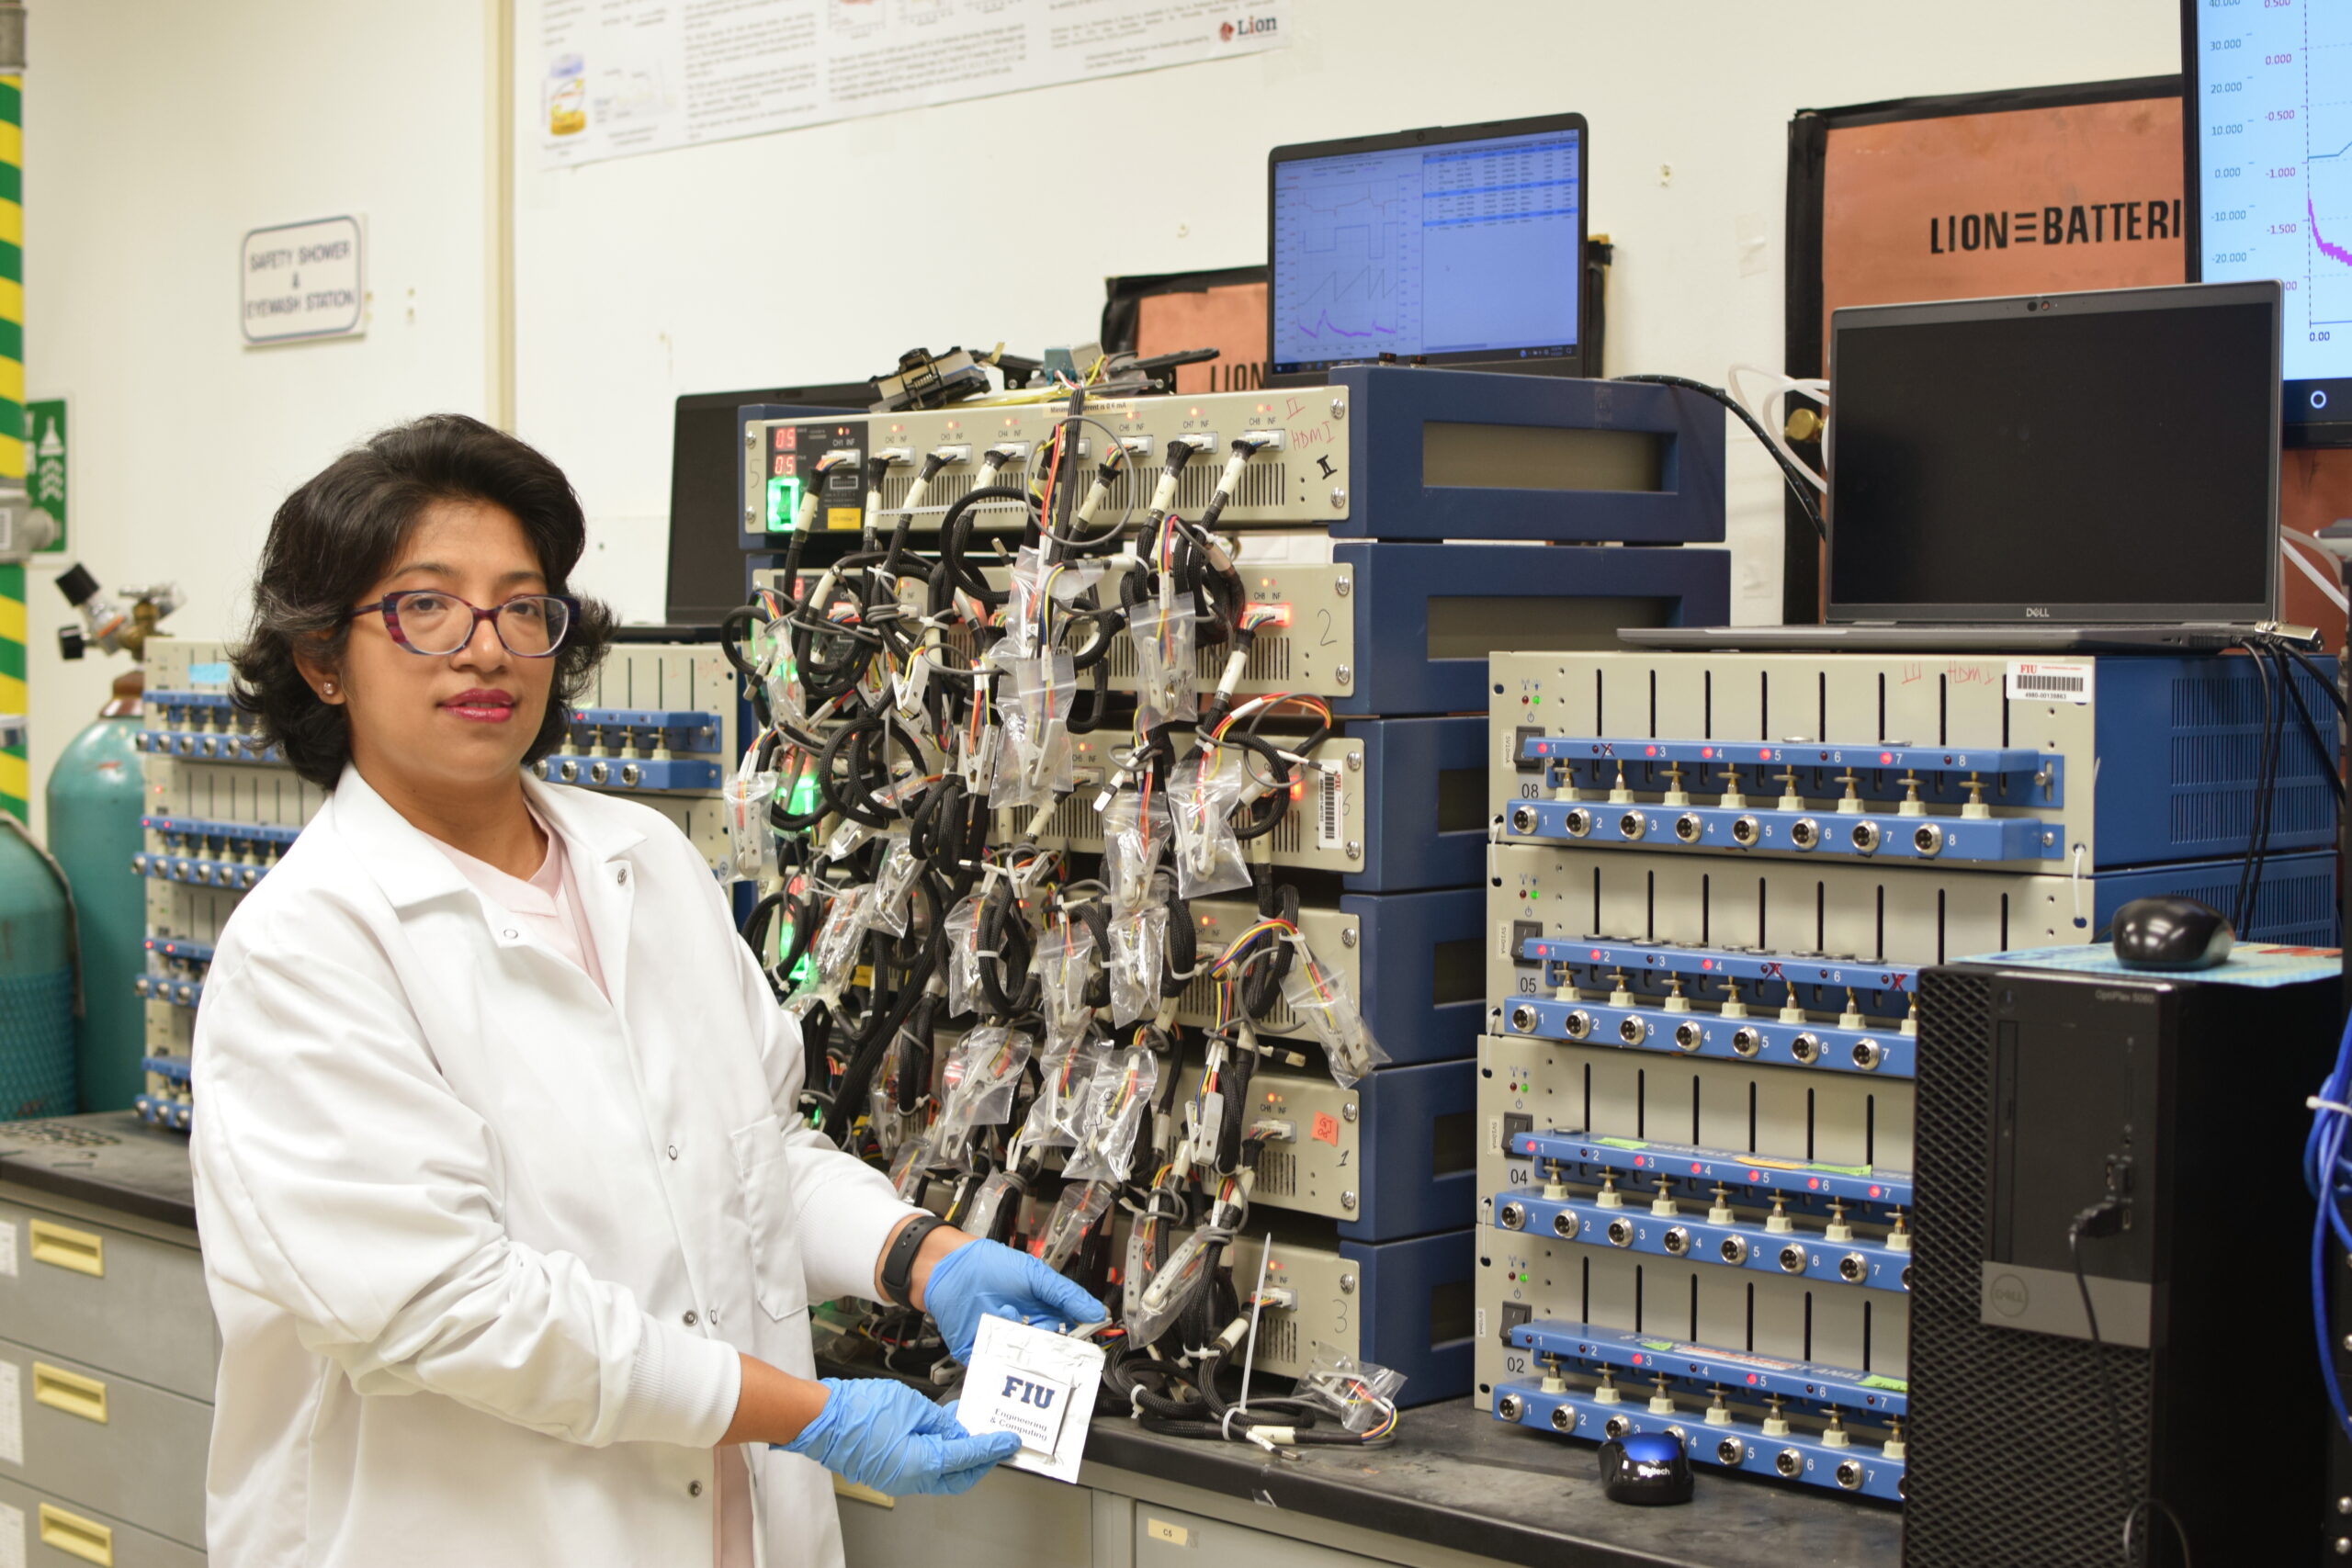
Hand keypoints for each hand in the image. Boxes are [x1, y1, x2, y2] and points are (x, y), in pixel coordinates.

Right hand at [777, 1378, 1016, 1496]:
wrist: (820, 1420)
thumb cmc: (859, 1409)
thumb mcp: (911, 1405)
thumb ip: (939, 1421)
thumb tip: (956, 1430)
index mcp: (921, 1463)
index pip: (967, 1455)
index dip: (992, 1447)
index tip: (1009, 1442)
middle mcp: (910, 1479)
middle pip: (957, 1476)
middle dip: (979, 1461)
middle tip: (996, 1444)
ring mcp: (896, 1479)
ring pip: (939, 1474)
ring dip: (957, 1456)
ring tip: (971, 1432)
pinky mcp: (886, 1472)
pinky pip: (920, 1467)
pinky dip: (937, 1454)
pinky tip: (942, 1433)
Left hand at [921, 1236, 1108, 1362]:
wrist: (949, 1266)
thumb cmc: (990, 1264)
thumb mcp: (1035, 1275)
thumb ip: (1065, 1294)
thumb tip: (1097, 1311)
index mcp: (1040, 1314)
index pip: (1064, 1338)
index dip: (1072, 1346)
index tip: (1079, 1351)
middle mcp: (1022, 1332)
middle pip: (1042, 1356)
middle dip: (1044, 1354)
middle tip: (1041, 1342)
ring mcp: (1000, 1344)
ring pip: (1018, 1364)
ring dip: (1018, 1352)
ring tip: (1010, 1324)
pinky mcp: (977, 1353)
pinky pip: (990, 1368)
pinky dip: (993, 1363)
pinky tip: (994, 1343)